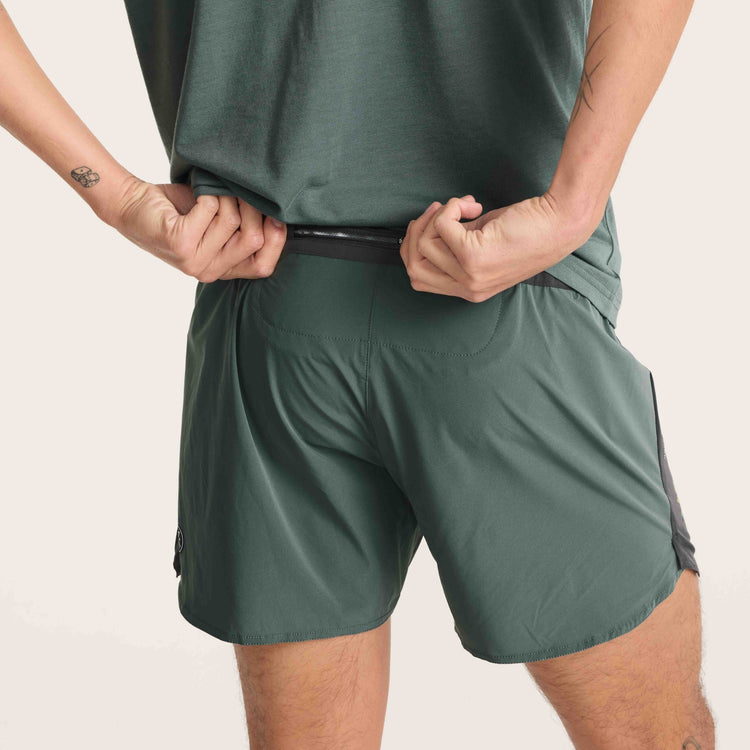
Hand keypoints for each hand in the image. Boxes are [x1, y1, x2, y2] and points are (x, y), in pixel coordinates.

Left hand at [107, 175, 285, 280]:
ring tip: (212, 192)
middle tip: (238, 190)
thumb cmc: (177, 211)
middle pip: (254, 239)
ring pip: (232, 220)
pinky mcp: (181, 243)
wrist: (132, 204)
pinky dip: (207, 192)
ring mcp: (194, 261)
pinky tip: (197, 195)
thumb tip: (278, 210)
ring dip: (226, 196)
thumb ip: (243, 226)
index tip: (277, 214)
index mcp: (222, 270)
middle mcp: (209, 271)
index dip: (276, 240)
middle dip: (252, 208)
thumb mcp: (216, 223)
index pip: (263, 266)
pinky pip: (211, 208)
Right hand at [400, 193, 590, 301]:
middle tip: (438, 211)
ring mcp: (469, 274)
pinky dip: (452, 207)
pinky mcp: (473, 255)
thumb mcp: (485, 244)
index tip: (430, 224)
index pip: (419, 279)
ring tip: (466, 207)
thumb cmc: (529, 229)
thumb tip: (429, 227)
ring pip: (424, 243)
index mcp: (470, 290)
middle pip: (414, 266)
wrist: (561, 223)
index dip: (415, 249)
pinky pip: (441, 225)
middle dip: (416, 233)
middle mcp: (468, 288)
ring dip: (439, 215)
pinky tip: (474, 206)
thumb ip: (456, 245)